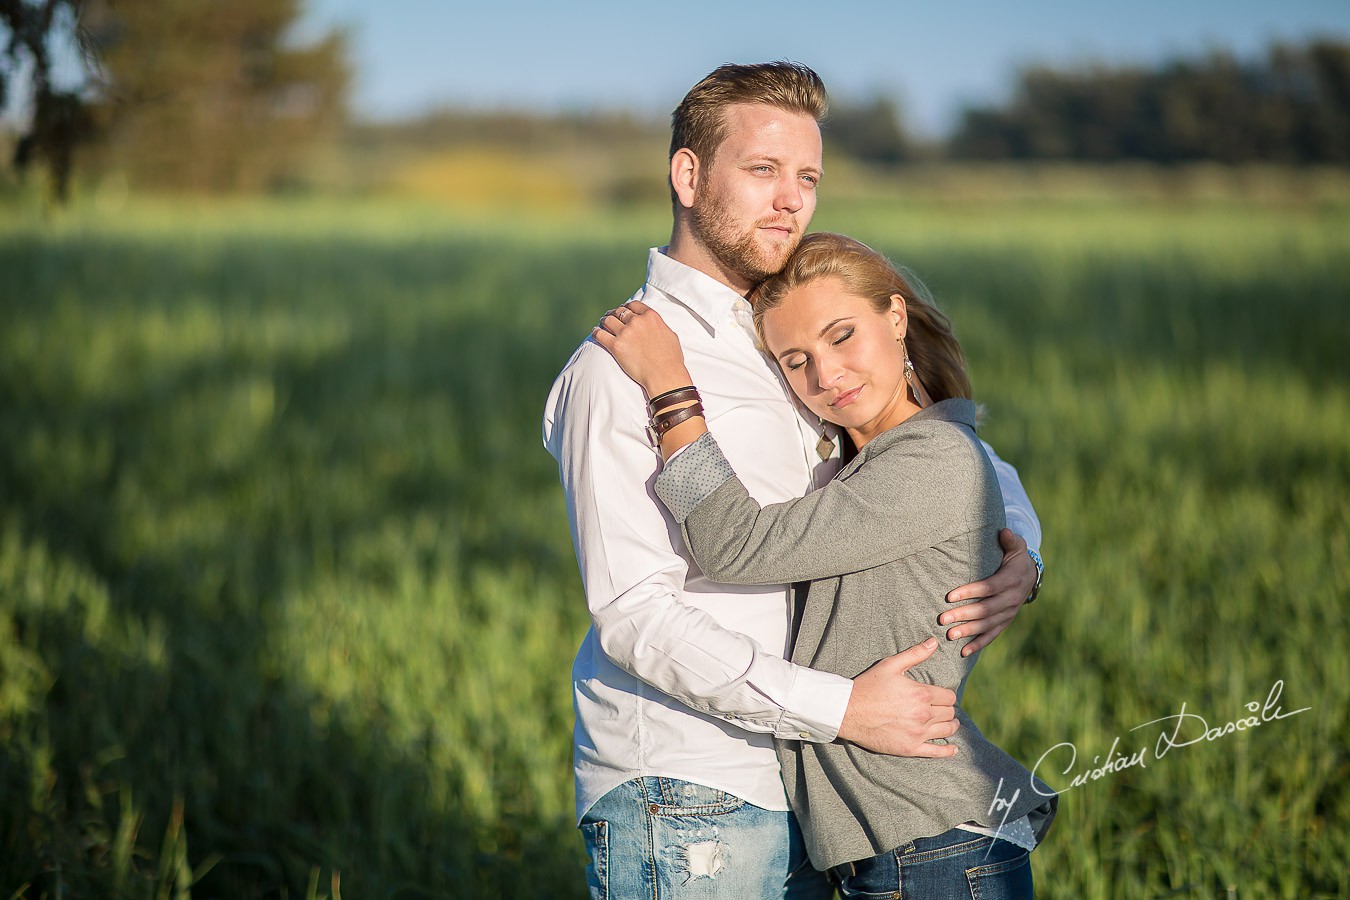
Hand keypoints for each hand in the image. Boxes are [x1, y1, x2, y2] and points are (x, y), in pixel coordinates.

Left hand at [591, 300, 690, 395]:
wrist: (664, 375)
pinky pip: (600, 334)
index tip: (622, 309)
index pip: (633, 305)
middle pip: (619, 312)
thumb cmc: (671, 359)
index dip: (625, 306)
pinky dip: (596, 332)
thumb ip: (659, 326)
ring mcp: (625, 333)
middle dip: (613, 313)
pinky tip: (595, 332)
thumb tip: (654, 325)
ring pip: (608, 320)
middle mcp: (637, 322)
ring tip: (601, 324)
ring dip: (604, 321)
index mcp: (651, 316)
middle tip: (609, 316)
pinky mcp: (616, 346)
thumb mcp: (670, 335)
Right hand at [836, 638, 959, 756]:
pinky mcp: (910, 748)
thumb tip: (933, 642)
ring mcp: (917, 733)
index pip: (949, 697)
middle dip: (948, 710)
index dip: (947, 696)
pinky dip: (947, 751)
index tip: (942, 697)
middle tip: (943, 709)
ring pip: (947, 731)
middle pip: (949, 713)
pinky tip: (952, 749)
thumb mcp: (890, 665)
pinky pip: (936, 752)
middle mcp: (923, 714)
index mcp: (921, 694)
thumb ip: (915, 654)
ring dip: (951, 726)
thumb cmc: (868, 686)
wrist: (848, 711)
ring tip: (950, 724)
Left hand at [941, 529, 1035, 656]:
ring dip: (968, 631)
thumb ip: (1010, 540)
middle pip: (986, 609)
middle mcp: (1011, 599)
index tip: (949, 596)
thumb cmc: (1015, 557)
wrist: (1030, 575)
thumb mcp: (1016, 546)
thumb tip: (1004, 531)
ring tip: (949, 635)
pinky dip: (978, 644)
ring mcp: (1009, 613)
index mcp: (1012, 580)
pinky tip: (963, 652)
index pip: (989, 587)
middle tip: (943, 619)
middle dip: (964, 614)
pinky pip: (992, 635)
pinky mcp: (1005, 622)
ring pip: (987, 625)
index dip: (970, 592)